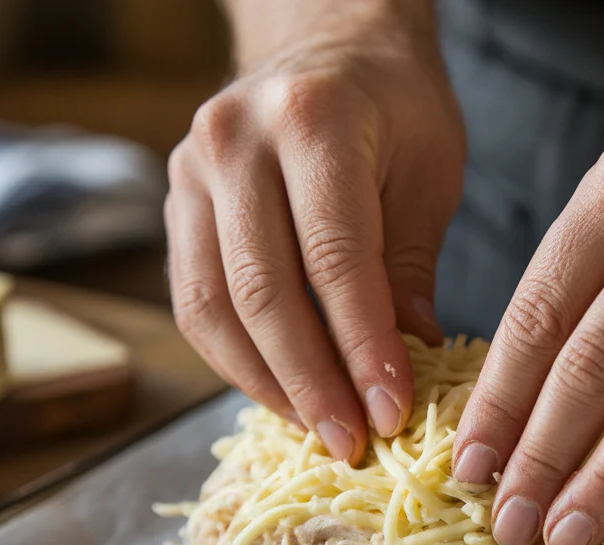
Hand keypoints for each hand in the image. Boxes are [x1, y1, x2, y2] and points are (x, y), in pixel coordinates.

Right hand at [165, 3, 464, 463]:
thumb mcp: (429, 172)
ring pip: (214, 306)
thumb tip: (407, 367)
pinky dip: (236, 359)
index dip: (362, 349)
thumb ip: (409, 267)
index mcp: (311, 120)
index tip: (392, 415)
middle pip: (263, 291)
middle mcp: (233, 141)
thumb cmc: (395, 106)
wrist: (328, 43)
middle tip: (353, 443)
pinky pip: (195, 301)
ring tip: (319, 430)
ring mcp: (191, 171)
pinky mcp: (174, 203)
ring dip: (267, 384)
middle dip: (311, 383)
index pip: (334, 259)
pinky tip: (282, 393)